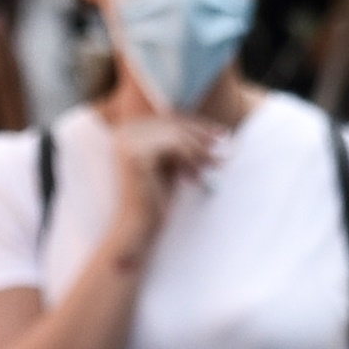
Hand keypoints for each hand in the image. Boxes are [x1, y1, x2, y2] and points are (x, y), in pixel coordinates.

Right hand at [108, 110, 222, 250]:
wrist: (138, 229)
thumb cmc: (155, 201)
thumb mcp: (171, 166)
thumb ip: (181, 146)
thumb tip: (209, 129)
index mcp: (128, 132)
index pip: (168, 120)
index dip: (196, 126)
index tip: (220, 132)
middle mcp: (124, 132)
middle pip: (172, 123)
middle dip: (202, 135)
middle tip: (224, 141)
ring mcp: (127, 142)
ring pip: (176, 134)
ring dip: (201, 149)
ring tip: (217, 164)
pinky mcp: (136, 154)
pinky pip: (175, 146)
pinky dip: (193, 158)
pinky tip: (200, 176)